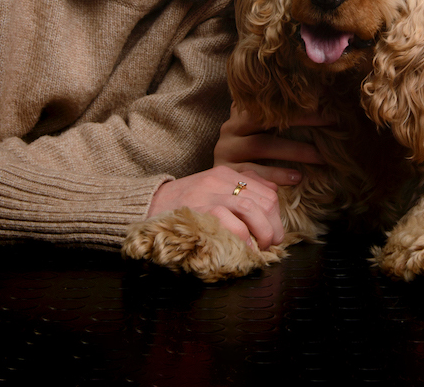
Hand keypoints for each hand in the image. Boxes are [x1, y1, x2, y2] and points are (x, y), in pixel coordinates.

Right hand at [146, 166, 284, 250]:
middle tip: (272, 244)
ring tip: (262, 248)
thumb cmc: (182, 202)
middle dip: (274, 226)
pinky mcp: (199, 211)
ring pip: (252, 210)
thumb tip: (273, 193)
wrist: (146, 204)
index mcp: (226, 173)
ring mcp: (209, 194)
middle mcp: (220, 179)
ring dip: (263, 234)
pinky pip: (232, 226)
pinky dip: (244, 240)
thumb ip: (240, 188)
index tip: (276, 231)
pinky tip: (244, 250)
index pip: (268, 189)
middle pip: (265, 200)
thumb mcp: (212, 188)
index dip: (277, 214)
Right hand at [213, 104, 329, 185]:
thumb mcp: (255, 134)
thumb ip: (272, 119)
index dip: (299, 104)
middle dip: (302, 121)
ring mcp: (225, 151)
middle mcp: (230, 129)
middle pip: (267, 118)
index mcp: (240, 115)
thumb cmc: (244, 157)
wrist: (209, 189)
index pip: (271, 102)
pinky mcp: (225, 173)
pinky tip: (297, 178)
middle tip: (331, 126)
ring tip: (319, 157)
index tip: (329, 110)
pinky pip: (253, 172)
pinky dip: (276, 174)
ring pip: (262, 145)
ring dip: (294, 150)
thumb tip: (313, 100)